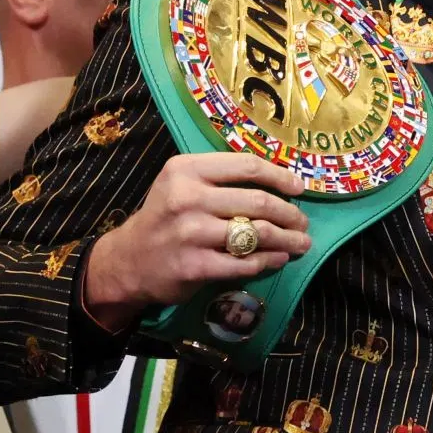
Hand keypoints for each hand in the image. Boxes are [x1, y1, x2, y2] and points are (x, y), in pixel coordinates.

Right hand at [82, 153, 310, 330]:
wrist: (129, 260)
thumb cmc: (167, 217)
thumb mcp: (183, 184)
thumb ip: (222, 178)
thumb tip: (281, 180)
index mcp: (186, 170)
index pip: (247, 166)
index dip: (281, 176)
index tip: (299, 188)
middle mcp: (187, 198)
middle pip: (259, 202)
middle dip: (290, 214)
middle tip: (303, 222)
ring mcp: (190, 234)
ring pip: (258, 234)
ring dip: (288, 240)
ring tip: (301, 242)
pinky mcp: (194, 266)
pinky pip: (245, 263)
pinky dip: (269, 261)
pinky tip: (279, 258)